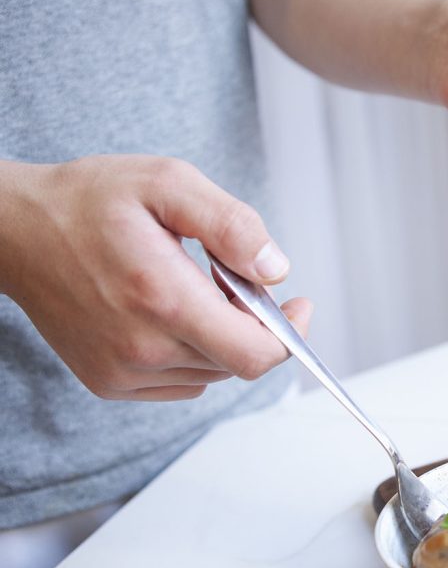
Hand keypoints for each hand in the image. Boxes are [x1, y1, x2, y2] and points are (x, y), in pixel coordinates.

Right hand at [0, 155, 311, 400]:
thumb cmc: (90, 201)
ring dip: (220, 336)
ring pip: (212, 373)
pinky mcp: (110, 383)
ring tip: (191, 288)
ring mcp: (123, 373)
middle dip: (253, 324)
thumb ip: (232, 225)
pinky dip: (192, 352)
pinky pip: (182, 382)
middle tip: (232, 279)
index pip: (254, 354)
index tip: (298, 307)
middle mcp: (142, 348)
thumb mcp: (168, 184)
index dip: (289, 336)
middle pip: (238, 362)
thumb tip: (275, 269)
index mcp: (162, 299)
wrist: (16, 231)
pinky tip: (169, 312)